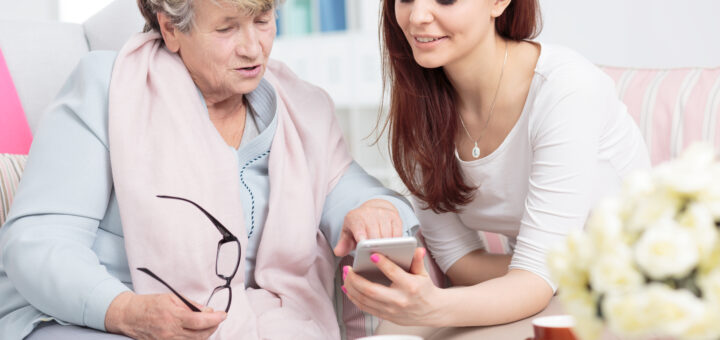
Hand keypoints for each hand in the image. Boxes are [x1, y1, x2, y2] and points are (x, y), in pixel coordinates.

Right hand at [105, 291, 225, 339]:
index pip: (200, 321)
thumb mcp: (171, 298)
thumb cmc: (149, 304)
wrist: (129, 316)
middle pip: (200, 334)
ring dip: (206, 334)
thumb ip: (190, 304)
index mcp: (173, 316)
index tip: (223, 314)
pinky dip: (195, 338)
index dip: (215, 319)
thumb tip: (206, 310)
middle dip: (213, 326)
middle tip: (217, 318)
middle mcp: (170, 332)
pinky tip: (197, 332)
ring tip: (209, 324)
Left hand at [333, 199, 402, 256]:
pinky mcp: (395, 217)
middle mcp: (370, 213)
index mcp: (355, 217)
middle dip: (375, 248)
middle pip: (375, 235)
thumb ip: (343, 244)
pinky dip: (395, 243)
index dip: (362, 239)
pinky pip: (397, 233)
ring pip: (387, 236)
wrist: (373, 209)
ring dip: (386, 247)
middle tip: (374, 258)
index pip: (359, 229)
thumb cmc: (359, 225)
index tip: (364, 248)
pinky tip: (391, 248)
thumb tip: (338, 252)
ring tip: (383, 255)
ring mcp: (383, 214)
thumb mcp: (348, 233)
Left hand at [342, 247, 445, 326]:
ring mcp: (391, 310)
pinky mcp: (386, 316)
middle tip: (347, 268)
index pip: (393, 273)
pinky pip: (365, 308)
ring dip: (351, 288)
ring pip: (365, 300)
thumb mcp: (423, 273)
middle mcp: (399, 300)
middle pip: (371, 290)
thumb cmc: (425, 290)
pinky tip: (348, 289)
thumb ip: (417, 261)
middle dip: (355, 279)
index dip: (382, 264)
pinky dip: (354, 298)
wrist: (432, 311)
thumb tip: (417, 249)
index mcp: (410, 287)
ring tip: (345, 276)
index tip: (372, 255)